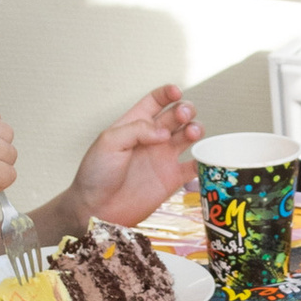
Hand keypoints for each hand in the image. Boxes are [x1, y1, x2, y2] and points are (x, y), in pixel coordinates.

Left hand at [66, 86, 201, 227]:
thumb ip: (137, 129)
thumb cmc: (96, 174)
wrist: (96, 208)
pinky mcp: (172, 179)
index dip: (168, 93)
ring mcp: (164, 157)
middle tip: (182, 116)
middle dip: (185, 110)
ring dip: (196, 129)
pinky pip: (195, 166)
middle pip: (178, 115)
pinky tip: (203, 156)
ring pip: (189, 136)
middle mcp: (153, 138)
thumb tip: (164, 132)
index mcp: (135, 123)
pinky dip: (204, 159)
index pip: (156, 100)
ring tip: (191, 134)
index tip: (176, 92)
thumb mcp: (109, 141)